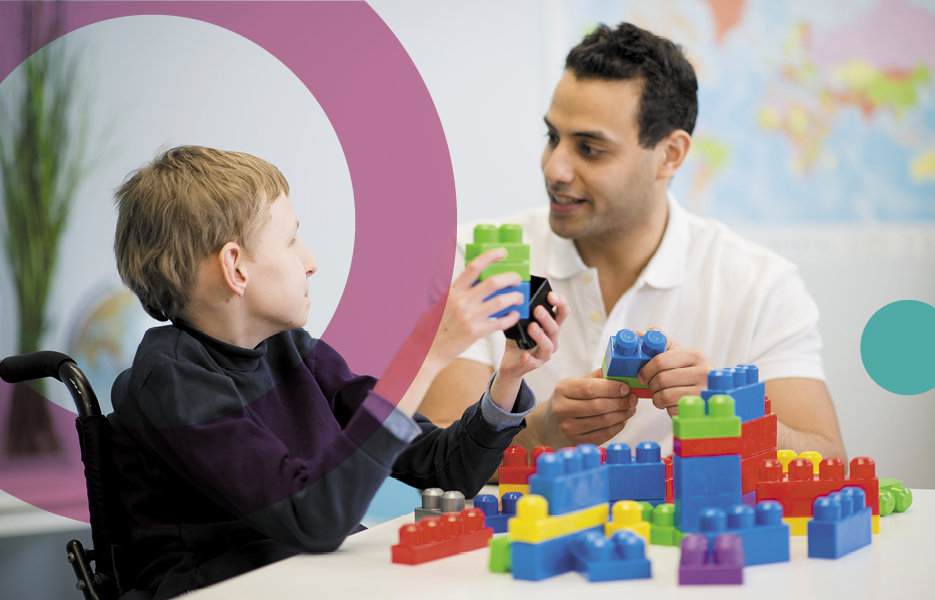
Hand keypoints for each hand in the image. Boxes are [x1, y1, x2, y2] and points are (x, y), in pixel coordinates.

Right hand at [426, 248, 524, 368]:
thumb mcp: (442, 303)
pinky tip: (514, 314)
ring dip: (514, 297)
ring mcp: (469, 318)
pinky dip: (511, 317)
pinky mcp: (476, 332)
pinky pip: (500, 322)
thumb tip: (475, 282)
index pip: (474, 267)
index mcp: (453, 292)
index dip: (490, 256)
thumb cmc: (433, 327)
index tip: (501, 252)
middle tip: (516, 279)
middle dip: (510, 278)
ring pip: (500, 302)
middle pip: (493, 283)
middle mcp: (462, 302)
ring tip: (518, 297)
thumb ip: (458, 292)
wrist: (428, 349)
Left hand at [499, 292, 568, 378]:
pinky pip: (534, 362)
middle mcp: (552, 339)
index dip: (560, 302)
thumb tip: (516, 296)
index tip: (550, 295)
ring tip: (531, 327)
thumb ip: (523, 311)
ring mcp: (545, 353)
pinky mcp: (535, 364)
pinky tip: (524, 355)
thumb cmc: (519, 340)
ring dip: (540, 336)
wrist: (512, 363)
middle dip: (547, 318)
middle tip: (537, 309)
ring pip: (548, 345)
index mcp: (551, 326)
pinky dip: (530, 359)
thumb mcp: (521, 323)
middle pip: (555, 327)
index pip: (562, 312)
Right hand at [536, 368, 636, 446]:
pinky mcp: (576, 441)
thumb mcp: (575, 384)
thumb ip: (595, 377)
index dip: (611, 388)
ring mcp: (568, 427)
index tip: (626, 387)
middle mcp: (562, 409)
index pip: (590, 388)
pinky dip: (617, 427)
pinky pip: (603, 434)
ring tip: (630, 409)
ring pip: (603, 421)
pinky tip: (622, 420)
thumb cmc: (568, 400)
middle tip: (633, 399)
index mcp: (562, 389)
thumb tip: (617, 371)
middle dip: (620, 402)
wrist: (550, 424)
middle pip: (598, 406)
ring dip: (622, 415)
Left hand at [635, 329, 712, 416]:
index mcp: (695, 354)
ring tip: (662, 394)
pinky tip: (672, 403)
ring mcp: (703, 392)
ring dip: (657, 398)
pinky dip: (667, 408)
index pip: (660, 360)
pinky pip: (672, 410)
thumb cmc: (688, 370)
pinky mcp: (701, 408)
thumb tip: (638, 334)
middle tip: (652, 385)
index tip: (642, 375)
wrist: (712, 391)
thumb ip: (659, 341)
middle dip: (651, 384)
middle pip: (661, 379)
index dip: (646, 369)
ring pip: (665, 396)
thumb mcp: (678, 353)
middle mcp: (703, 372)